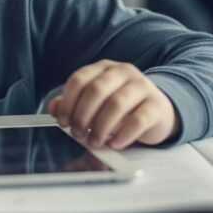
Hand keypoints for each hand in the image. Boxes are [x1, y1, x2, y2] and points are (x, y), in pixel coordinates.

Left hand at [48, 60, 178, 149]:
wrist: (158, 111)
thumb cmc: (122, 107)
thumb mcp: (97, 103)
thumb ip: (75, 103)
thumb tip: (53, 108)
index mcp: (103, 68)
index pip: (79, 79)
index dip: (67, 101)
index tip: (62, 121)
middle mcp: (122, 72)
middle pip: (96, 90)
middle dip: (82, 115)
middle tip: (77, 134)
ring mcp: (142, 86)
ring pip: (116, 103)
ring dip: (101, 126)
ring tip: (95, 142)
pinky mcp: (157, 104)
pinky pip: (138, 119)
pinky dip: (123, 134)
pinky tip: (115, 143)